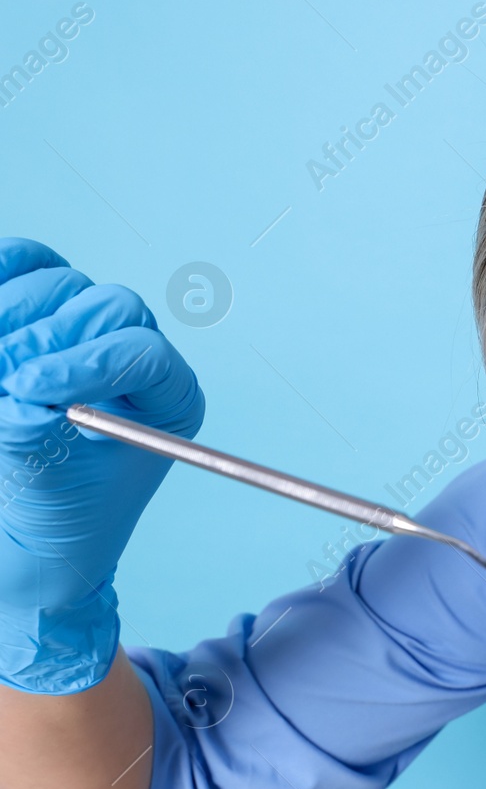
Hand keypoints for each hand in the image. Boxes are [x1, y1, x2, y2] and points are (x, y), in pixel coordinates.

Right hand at [0, 239, 204, 692]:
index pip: (145, 354)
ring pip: (60, 283)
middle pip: (108, 306)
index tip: (32, 386)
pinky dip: (0, 277)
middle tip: (3, 374)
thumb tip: (21, 396)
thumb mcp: (51, 486)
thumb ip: (37, 438)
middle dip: (48, 337)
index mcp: (165, 399)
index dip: (90, 363)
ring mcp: (84, 327)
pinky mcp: (36, 310)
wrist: (23, 526)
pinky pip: (22, 262)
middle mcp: (132, 353)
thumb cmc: (55, 514)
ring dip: (12, 314)